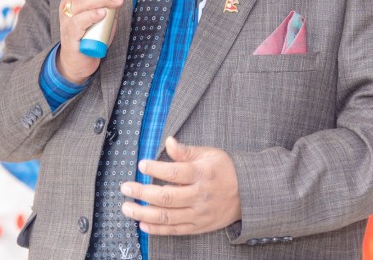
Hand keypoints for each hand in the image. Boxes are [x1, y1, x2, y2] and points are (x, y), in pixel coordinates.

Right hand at [57, 0, 132, 82]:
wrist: (79, 61)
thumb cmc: (92, 33)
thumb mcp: (106, 13)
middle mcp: (68, 5)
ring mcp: (67, 20)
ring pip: (80, 2)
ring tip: (117, 0)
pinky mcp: (70, 35)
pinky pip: (78, 22)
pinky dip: (91, 16)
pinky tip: (102, 13)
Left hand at [119, 136, 240, 235]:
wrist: (247, 194)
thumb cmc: (224, 170)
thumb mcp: (209, 154)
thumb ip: (186, 151)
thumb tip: (168, 142)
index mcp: (203, 174)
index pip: (176, 172)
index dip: (156, 169)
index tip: (141, 165)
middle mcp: (200, 196)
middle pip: (167, 197)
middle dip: (142, 193)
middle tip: (125, 188)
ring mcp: (199, 214)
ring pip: (167, 217)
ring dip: (143, 213)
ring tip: (127, 207)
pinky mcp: (198, 227)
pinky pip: (174, 230)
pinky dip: (157, 230)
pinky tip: (142, 224)